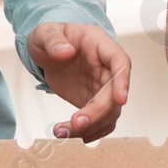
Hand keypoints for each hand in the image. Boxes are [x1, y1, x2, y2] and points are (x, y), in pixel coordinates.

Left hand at [26, 22, 130, 140]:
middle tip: (76, 123)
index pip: (120, 62)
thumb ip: (53, 39)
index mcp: (100, 45)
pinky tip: (70, 134)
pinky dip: (88, 131)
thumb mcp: (44, 33)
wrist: (47, 51)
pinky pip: (99, 120)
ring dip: (89, 126)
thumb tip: (64, 52)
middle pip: (114, 94)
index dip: (123, 81)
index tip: (120, 99)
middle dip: (98, 112)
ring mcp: (101, 86)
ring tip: (61, 131)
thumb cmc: (51, 37)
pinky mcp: (92, 101)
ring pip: (108, 113)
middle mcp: (106, 68)